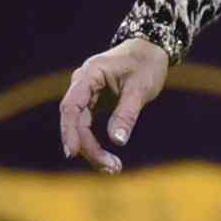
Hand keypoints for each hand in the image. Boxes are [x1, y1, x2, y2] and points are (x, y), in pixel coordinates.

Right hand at [59, 38, 170, 174]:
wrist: (150, 51)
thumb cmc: (146, 65)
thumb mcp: (140, 88)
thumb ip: (127, 113)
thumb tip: (118, 141)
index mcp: (89, 75)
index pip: (71, 106)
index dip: (69, 130)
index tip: (72, 153)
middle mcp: (82, 85)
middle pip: (75, 121)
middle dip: (89, 147)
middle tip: (111, 168)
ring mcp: (86, 94)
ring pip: (81, 127)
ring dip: (93, 149)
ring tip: (114, 169)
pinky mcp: (93, 103)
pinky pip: (88, 126)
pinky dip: (97, 143)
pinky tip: (108, 161)